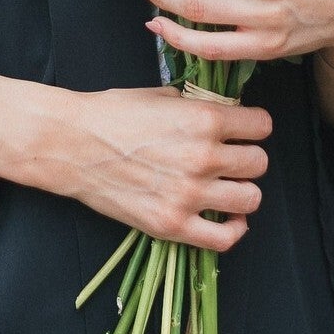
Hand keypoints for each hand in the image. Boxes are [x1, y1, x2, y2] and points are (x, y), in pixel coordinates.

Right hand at [47, 85, 273, 252]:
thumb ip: (196, 106)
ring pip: (251, 199)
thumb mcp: (160, 95)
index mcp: (203, 119)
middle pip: (259, 163)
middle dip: (247, 157)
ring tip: (225, 186)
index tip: (243, 130)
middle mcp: (203, 157)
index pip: (262, 126)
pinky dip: (233, 229)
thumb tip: (221, 113)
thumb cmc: (112, 114)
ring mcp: (189, 195)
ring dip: (242, 191)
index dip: (253, 126)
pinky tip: (225, 216)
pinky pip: (225, 238)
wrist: (72, 144)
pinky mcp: (172, 224)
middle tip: (230, 157)